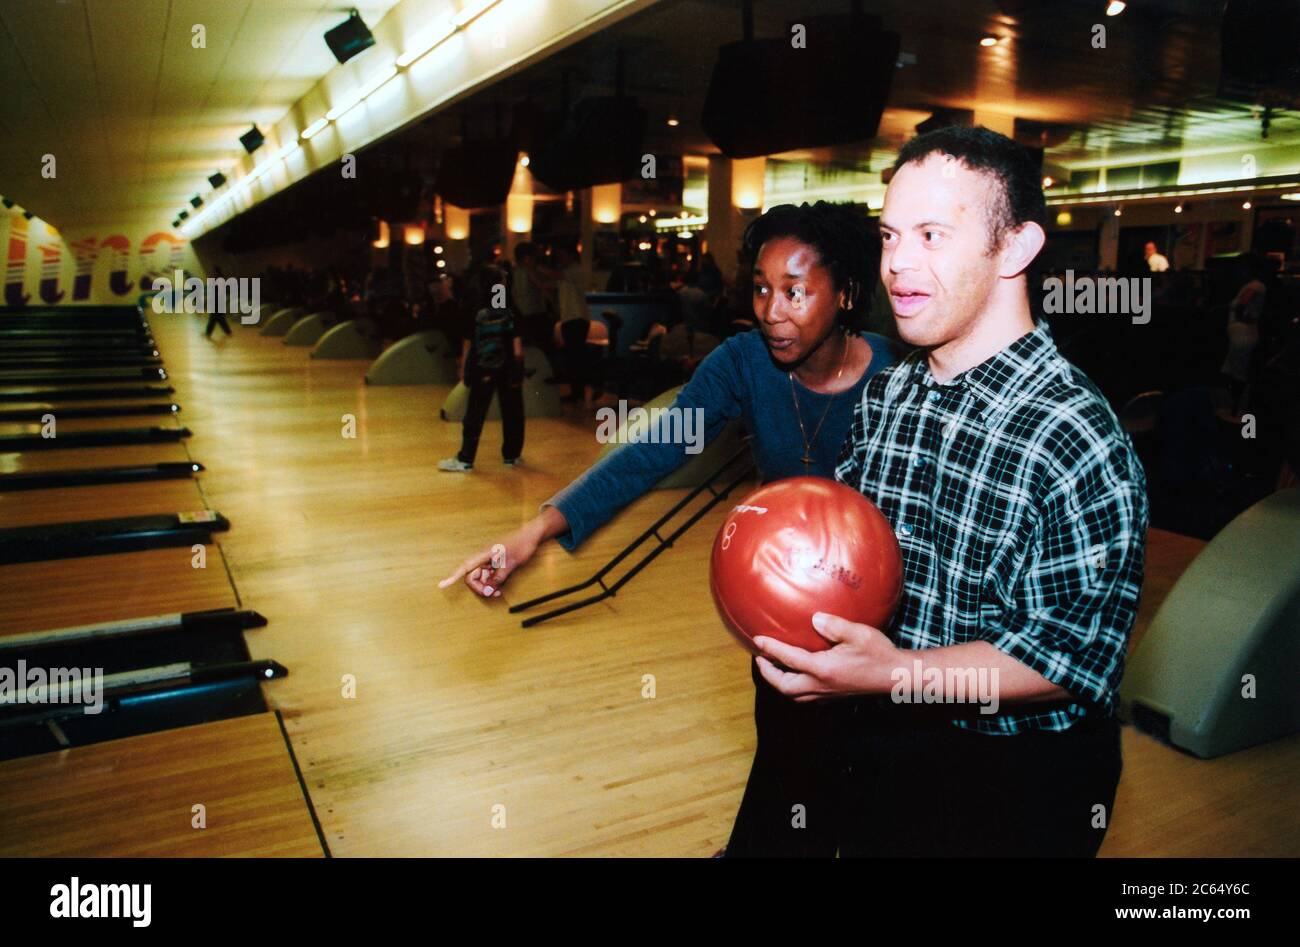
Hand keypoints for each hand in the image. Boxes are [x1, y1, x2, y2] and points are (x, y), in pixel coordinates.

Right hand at [438, 522, 541, 597]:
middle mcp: (483, 557)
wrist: (532, 535)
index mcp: (484, 554)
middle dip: (480, 587)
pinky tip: (500, 586)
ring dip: (487, 586)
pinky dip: (492, 582)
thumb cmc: (522, 545)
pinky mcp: (495, 563)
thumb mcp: (511, 564)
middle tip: (493, 593)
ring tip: (499, 591)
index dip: (452, 577)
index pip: (465, 567)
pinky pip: (488, 576)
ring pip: (481, 578)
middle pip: (472, 576)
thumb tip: (488, 591)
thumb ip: (498, 578)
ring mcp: (489, 560)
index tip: (441, 585)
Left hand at [752, 612, 899, 701]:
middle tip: (760, 659)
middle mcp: (821, 685)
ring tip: (773, 668)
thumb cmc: (879, 653)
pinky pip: (806, 697)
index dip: (771, 649)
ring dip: (779, 683)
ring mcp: (827, 694)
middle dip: (768, 674)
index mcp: (823, 669)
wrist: (896, 677)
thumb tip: (814, 619)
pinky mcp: (834, 697)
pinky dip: (794, 688)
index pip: (789, 659)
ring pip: (794, 695)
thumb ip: (834, 626)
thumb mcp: (858, 634)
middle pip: (784, 686)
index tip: (757, 641)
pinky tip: (797, 677)